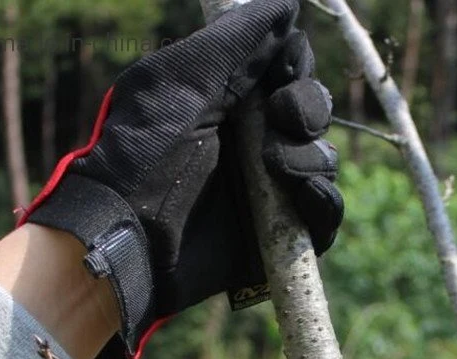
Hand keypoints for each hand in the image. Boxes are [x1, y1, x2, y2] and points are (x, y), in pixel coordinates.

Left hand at [20, 0, 341, 358]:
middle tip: (280, 117)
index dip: (293, 63)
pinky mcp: (279, 237)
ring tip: (276, 167)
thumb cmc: (142, 154)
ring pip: (322, 160)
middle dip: (306, 107)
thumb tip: (287, 4)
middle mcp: (252, 141)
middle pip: (312, 110)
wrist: (132, 237)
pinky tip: (305, 195)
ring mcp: (268, 191)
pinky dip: (324, 203)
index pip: (286, 68)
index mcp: (227, 99)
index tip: (281, 67)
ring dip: (309, 157)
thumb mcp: (179, 82)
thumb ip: (233, 42)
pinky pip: (325, 216)